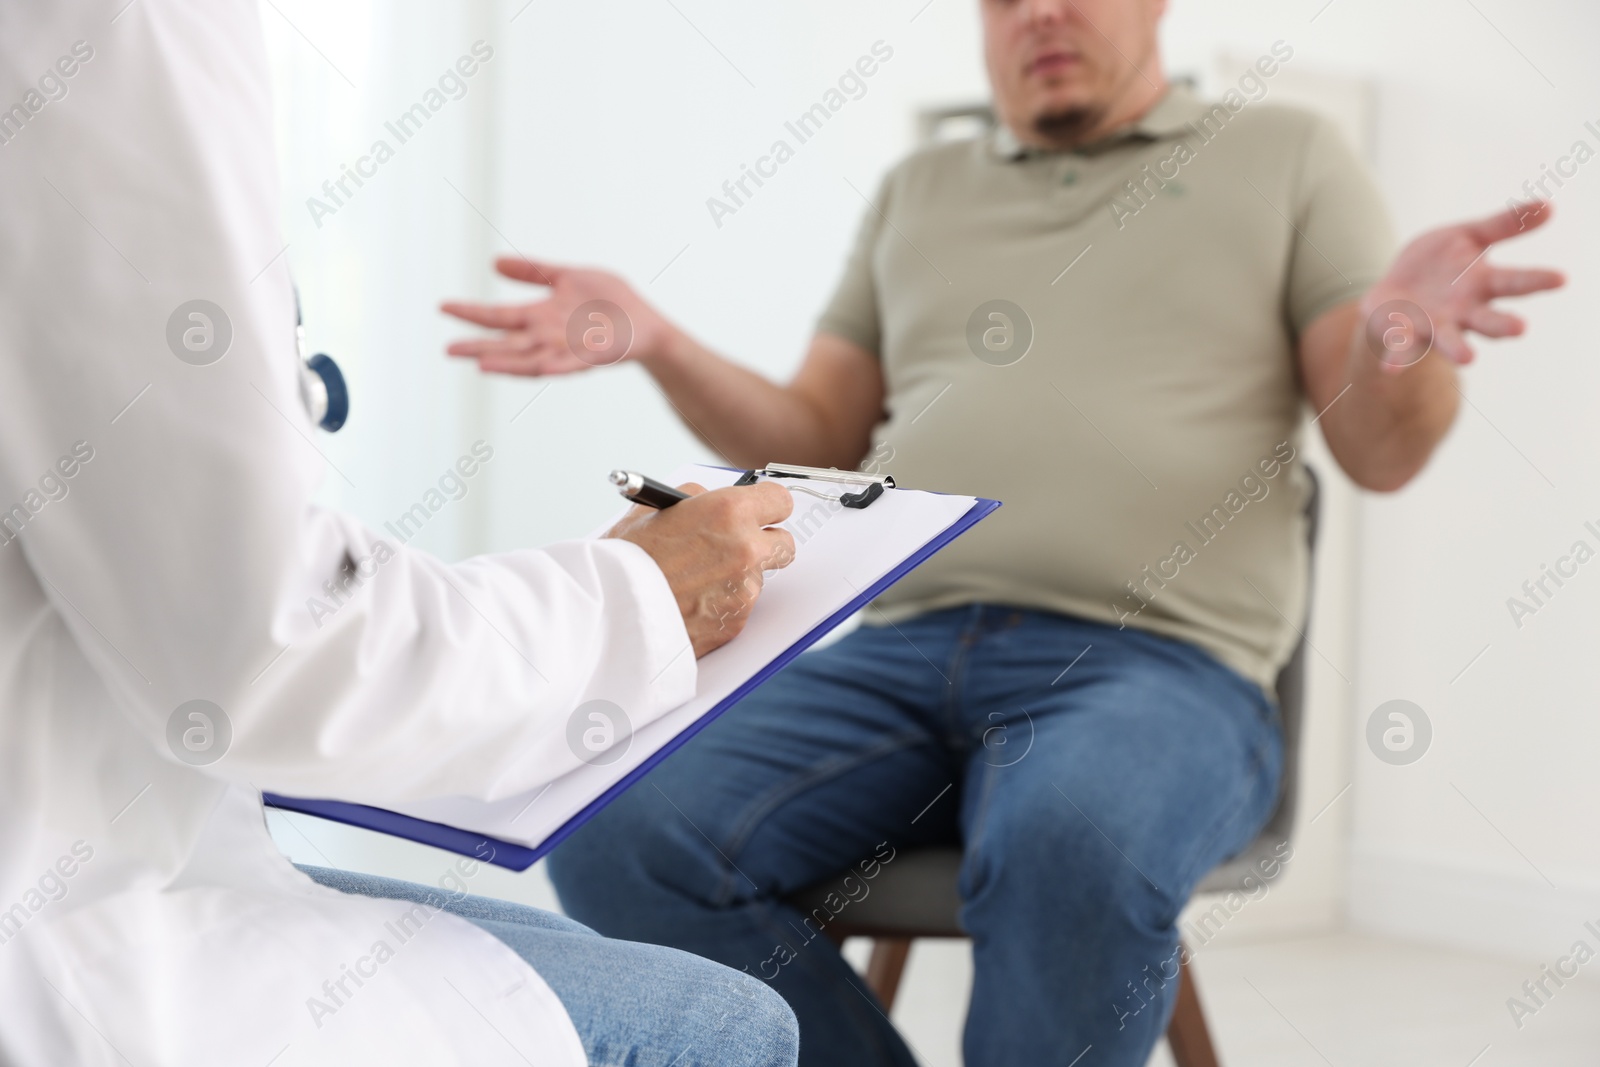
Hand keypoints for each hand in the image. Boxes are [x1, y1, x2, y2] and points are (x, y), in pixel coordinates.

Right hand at [442, 257, 680, 376]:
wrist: (647, 324)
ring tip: (480, 364)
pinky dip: (555, 367)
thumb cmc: (610, 302)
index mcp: (541, 316)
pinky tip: (540, 368)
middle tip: (448, 348)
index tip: (443, 306)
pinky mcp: (593, 358)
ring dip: (507, 363)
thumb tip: (493, 263)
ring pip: (530, 359)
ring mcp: (568, 350)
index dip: (472, 312)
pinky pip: (571, 366)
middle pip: (507, 343)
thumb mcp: (568, 276)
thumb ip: (534, 271)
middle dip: (478, 346)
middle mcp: (548, 337)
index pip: (499, 315)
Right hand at [608, 482, 795, 657]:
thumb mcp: (656, 508)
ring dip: (738, 576)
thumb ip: (696, 499)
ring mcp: (745, 590)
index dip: (767, 506)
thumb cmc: (624, 558)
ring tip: (695, 579)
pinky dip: (723, 603)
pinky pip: (740, 607)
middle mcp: (746, 549)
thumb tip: (713, 499)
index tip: (758, 510)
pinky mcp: (736, 623)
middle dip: (765, 542)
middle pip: (785, 543)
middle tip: (738, 544)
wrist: (607, 612)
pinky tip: (691, 600)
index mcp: (730, 512)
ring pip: (759, 578)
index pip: (781, 501)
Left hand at [1362, 201, 1564, 370]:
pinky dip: (1397, 360)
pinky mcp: (1403, 333)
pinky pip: (1401, 348)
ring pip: (1450, 340)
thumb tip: (1550, 206)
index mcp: (1482, 284)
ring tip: (1467, 359)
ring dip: (1458, 349)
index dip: (1537, 280)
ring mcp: (1435, 325)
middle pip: (1488, 319)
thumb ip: (1503, 224)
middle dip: (1502, 324)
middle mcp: (1464, 311)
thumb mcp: (1468, 235)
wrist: (1395, 289)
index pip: (1514, 282)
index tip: (1561, 278)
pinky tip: (1391, 369)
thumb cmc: (1439, 263)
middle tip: (1520, 328)